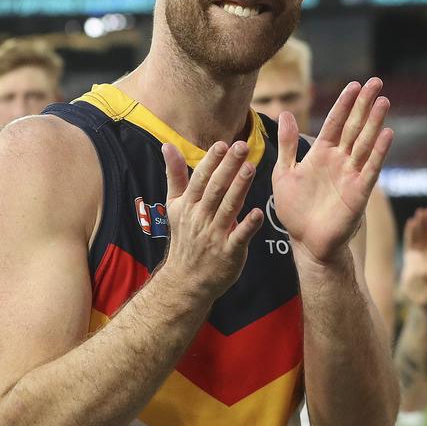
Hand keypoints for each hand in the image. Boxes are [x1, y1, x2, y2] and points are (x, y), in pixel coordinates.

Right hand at [161, 140, 262, 297]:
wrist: (185, 280)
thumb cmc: (184, 238)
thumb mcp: (174, 206)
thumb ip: (175, 175)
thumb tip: (168, 146)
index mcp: (188, 205)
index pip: (200, 179)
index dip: (211, 162)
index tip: (222, 144)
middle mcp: (200, 218)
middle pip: (216, 189)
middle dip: (229, 167)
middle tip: (243, 147)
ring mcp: (214, 236)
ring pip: (228, 208)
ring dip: (239, 188)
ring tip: (251, 168)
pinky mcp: (229, 253)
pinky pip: (239, 237)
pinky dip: (248, 225)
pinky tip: (259, 212)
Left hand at [272, 78, 392, 264]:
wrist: (307, 242)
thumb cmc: (295, 210)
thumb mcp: (284, 173)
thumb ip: (287, 145)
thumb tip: (284, 114)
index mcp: (320, 154)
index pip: (334, 123)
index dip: (344, 104)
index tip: (354, 85)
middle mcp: (339, 161)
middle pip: (354, 127)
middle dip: (364, 105)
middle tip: (376, 82)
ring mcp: (350, 175)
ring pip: (364, 143)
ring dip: (374, 123)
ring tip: (383, 101)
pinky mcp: (359, 192)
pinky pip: (370, 168)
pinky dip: (378, 152)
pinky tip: (387, 134)